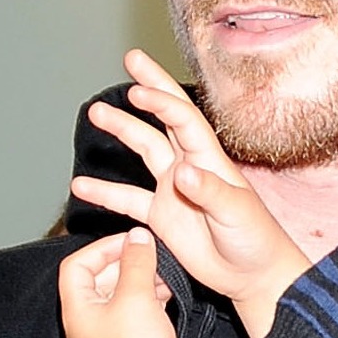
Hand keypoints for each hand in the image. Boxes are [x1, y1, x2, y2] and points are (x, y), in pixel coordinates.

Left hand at [59, 226, 193, 337]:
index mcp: (75, 314)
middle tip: (147, 252)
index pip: (76, 267)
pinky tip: (165, 292)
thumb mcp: (137, 293)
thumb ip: (136, 260)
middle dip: (124, 264)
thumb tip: (138, 238)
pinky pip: (132, 315)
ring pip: (117, 298)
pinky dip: (147, 300)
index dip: (101, 249)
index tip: (127, 241)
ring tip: (161, 273)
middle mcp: (85, 328)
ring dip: (139, 280)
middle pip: (96, 281)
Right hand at [71, 50, 307, 331]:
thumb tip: (182, 172)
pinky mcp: (162, 216)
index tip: (138, 90)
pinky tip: (81, 186)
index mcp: (210, 160)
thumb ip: (209, 192)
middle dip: (149, 89)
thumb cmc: (255, 241)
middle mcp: (189, 166)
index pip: (183, 120)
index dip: (161, 102)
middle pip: (164, 120)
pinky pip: (129, 200)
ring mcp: (173, 189)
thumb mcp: (237, 214)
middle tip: (130, 61)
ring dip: (121, 131)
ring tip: (95, 114)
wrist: (253, 275)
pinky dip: (105, 193)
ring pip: (143, 150)